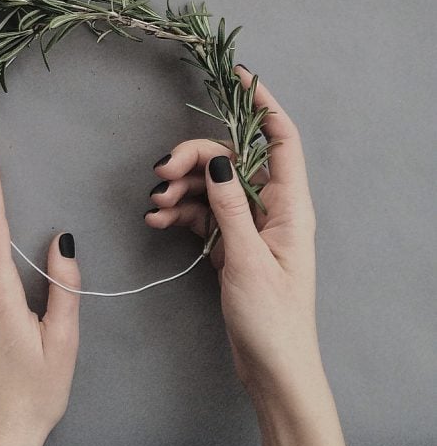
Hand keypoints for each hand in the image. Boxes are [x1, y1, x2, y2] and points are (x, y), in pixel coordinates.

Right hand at [147, 67, 351, 445]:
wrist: (273, 370)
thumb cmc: (272, 319)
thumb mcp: (248, 260)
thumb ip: (230, 206)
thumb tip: (216, 158)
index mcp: (289, 206)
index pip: (281, 139)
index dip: (263, 103)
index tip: (238, 74)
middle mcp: (271, 208)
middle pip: (230, 159)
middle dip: (193, 158)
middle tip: (161, 173)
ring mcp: (249, 225)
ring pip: (210, 185)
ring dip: (180, 189)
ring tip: (155, 205)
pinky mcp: (230, 243)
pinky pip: (202, 212)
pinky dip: (179, 212)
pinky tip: (158, 221)